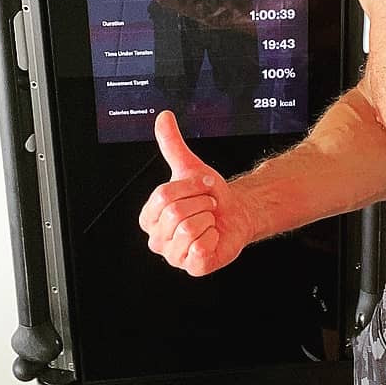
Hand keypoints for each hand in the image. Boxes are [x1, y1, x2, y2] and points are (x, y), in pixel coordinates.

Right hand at [139, 111, 255, 275]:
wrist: (235, 212)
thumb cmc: (210, 194)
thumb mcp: (190, 166)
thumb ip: (172, 143)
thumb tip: (163, 117)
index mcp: (150, 217)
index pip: (163, 196)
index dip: (190, 186)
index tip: (202, 185)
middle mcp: (157, 240)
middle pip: (176, 212)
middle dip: (201, 201)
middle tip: (207, 204)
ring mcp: (173, 256)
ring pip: (189, 229)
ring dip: (208, 219)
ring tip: (209, 220)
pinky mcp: (192, 268)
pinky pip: (200, 249)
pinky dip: (214, 237)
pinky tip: (213, 236)